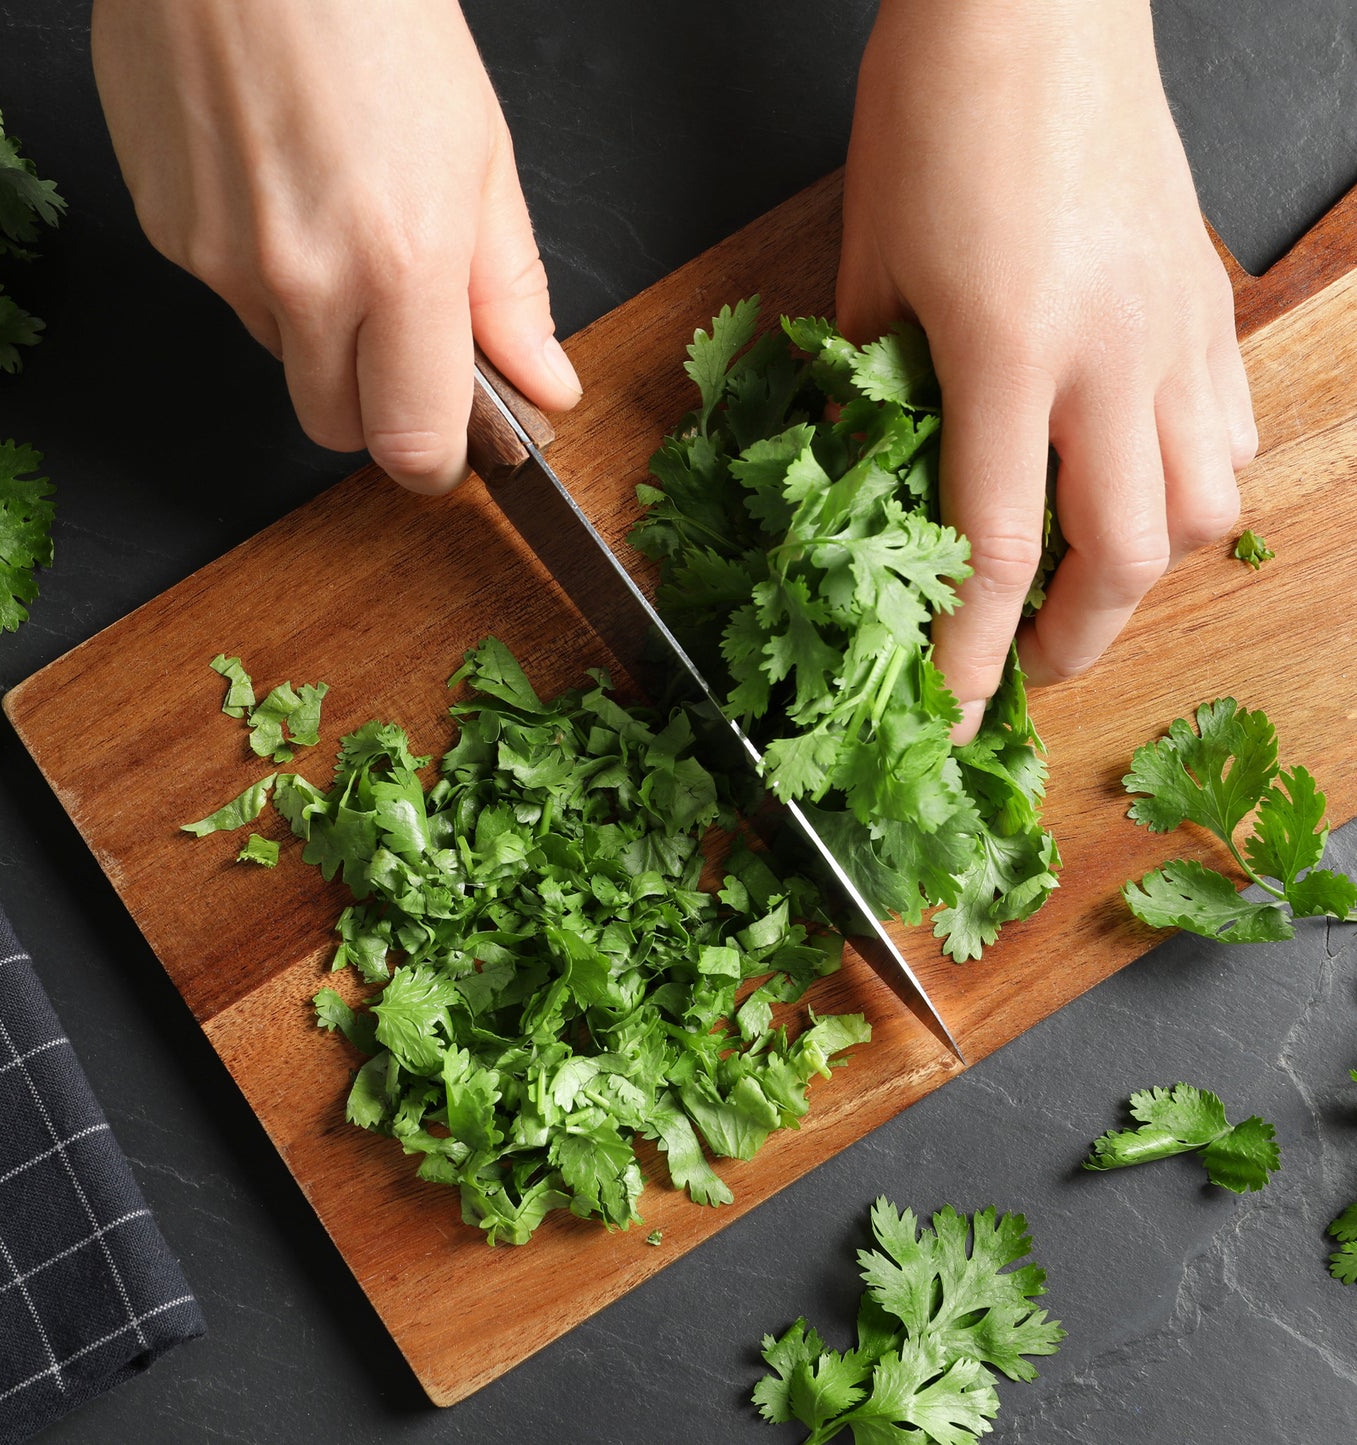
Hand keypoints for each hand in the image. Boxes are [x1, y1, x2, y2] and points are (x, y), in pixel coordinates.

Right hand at [91, 0, 580, 493]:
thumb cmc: (373, 16)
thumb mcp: (481, 157)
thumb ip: (511, 293)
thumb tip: (545, 386)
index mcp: (400, 264)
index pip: (411, 442)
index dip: (436, 459)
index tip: (453, 442)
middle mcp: (302, 280)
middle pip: (336, 426)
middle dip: (376, 403)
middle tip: (402, 328)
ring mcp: (222, 261)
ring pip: (282, 360)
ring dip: (318, 330)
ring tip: (337, 220)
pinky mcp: (167, 233)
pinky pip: (230, 297)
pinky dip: (262, 272)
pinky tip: (280, 189)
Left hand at [837, 0, 1256, 741]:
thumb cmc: (936, 113)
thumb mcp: (868, 266)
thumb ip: (870, 388)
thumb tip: (866, 477)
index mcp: (1007, 350)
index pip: (997, 545)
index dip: (971, 649)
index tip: (950, 709)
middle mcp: (1111, 353)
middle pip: (1126, 553)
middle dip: (1073, 639)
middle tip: (1026, 665)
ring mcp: (1175, 328)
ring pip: (1206, 506)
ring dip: (1145, 576)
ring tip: (1089, 588)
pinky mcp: (1206, 299)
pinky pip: (1229, 431)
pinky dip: (1195, 490)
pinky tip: (1146, 489)